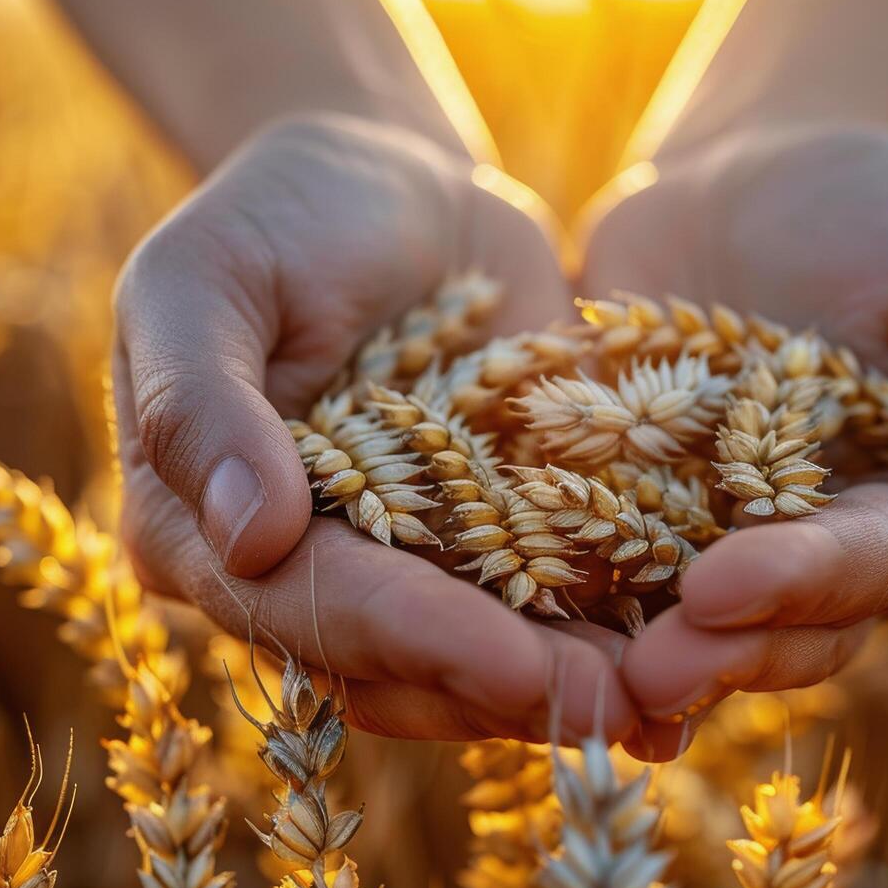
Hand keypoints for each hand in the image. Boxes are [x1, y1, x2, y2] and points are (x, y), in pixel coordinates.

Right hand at [113, 112, 636, 743]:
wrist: (385, 181)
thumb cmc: (272, 217)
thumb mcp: (202, 280)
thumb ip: (204, 403)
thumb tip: (248, 537)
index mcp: (199, 534)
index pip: (309, 606)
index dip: (411, 638)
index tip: (508, 660)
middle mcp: (299, 579)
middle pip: (400, 664)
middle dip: (510, 688)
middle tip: (615, 706)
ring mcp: (401, 571)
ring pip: (476, 662)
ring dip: (569, 686)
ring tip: (666, 702)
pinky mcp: (490, 548)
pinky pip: (547, 607)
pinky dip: (610, 636)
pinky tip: (689, 663)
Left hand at [580, 124, 887, 757]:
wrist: (754, 170)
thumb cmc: (884, 220)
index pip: (870, 567)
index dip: (802, 583)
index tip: (723, 584)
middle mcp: (810, 548)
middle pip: (782, 626)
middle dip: (718, 650)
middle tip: (650, 670)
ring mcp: (710, 538)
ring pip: (691, 628)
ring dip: (643, 660)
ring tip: (587, 683)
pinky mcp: (621, 511)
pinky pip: (595, 573)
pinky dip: (567, 615)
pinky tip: (517, 642)